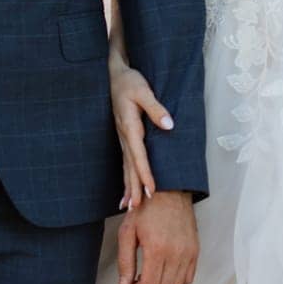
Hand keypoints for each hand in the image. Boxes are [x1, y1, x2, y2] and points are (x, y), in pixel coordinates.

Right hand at [110, 62, 174, 210]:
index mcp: (130, 126)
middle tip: (136, 208)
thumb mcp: (143, 90)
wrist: (114, 75)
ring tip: (129, 206)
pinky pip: (125, 162)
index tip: (150, 190)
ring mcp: (122, 138)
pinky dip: (125, 178)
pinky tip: (125, 191)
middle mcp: (124, 136)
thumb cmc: (129, 81)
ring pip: (126, 167)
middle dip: (133, 187)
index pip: (139, 155)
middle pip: (130, 167)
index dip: (145, 173)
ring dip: (128, 186)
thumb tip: (169, 125)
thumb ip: (156, 108)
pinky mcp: (123, 137)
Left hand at [117, 190, 197, 283]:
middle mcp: (176, 253)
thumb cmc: (146, 208)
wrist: (169, 190)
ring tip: (148, 279)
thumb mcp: (127, 232)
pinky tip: (163, 272)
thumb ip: (125, 262)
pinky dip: (175, 282)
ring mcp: (188, 253)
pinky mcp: (195, 251)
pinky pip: (188, 278)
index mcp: (157, 249)